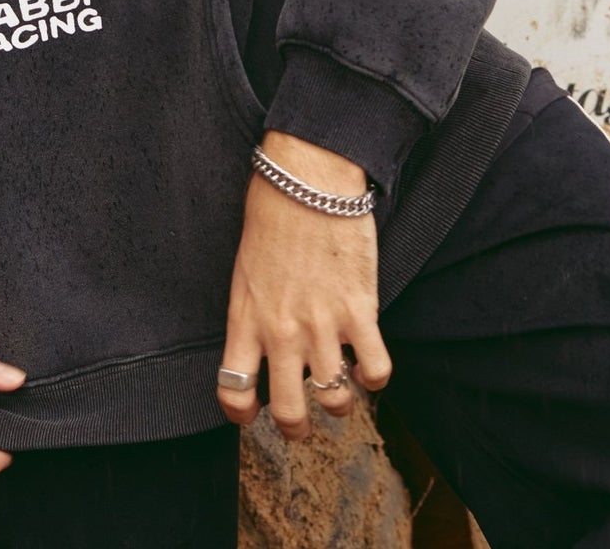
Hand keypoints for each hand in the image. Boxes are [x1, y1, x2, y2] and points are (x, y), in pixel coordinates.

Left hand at [218, 132, 392, 441]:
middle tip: (302, 422)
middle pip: (289, 411)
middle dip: (296, 427)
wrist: (307, 181)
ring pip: (335, 400)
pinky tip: (368, 364)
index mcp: (245, 318)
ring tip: (338, 389)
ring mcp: (322, 325)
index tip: (251, 414)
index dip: (241, 412)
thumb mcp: (245, 269)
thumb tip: (264, 344)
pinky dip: (375, 377)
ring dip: (338, 402)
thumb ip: (253, 312)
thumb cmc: (272, 215)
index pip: (233, 389)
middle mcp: (282, 331)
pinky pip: (376, 371)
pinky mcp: (360, 311)